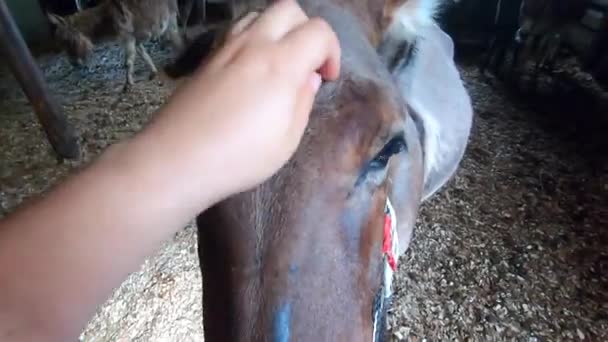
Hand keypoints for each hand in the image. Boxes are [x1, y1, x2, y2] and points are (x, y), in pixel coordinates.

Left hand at [135, 0, 340, 204]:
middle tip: (306, 63)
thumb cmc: (239, 158)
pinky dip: (253, 38)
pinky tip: (251, 69)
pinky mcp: (207, 58)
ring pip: (259, 13)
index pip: (318, 31)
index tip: (327, 78)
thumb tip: (309, 78)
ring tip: (278, 62)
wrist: (177, 159)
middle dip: (307, 30)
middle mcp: (254, 44)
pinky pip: (236, 30)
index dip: (331, 51)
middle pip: (289, 9)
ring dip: (278, 29)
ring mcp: (226, 48)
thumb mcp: (287, 140)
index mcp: (281, 64)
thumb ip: (303, 102)